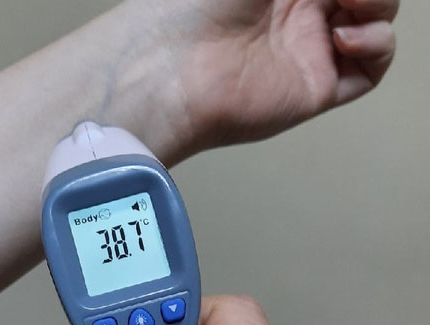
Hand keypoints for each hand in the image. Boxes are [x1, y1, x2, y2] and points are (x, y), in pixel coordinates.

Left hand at [140, 0, 397, 149]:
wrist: (175, 67)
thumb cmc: (202, 5)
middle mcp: (301, 12)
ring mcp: (311, 49)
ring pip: (375, 22)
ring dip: (379, 4)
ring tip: (349, 2)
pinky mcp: (318, 87)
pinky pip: (371, 67)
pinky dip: (378, 44)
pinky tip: (346, 35)